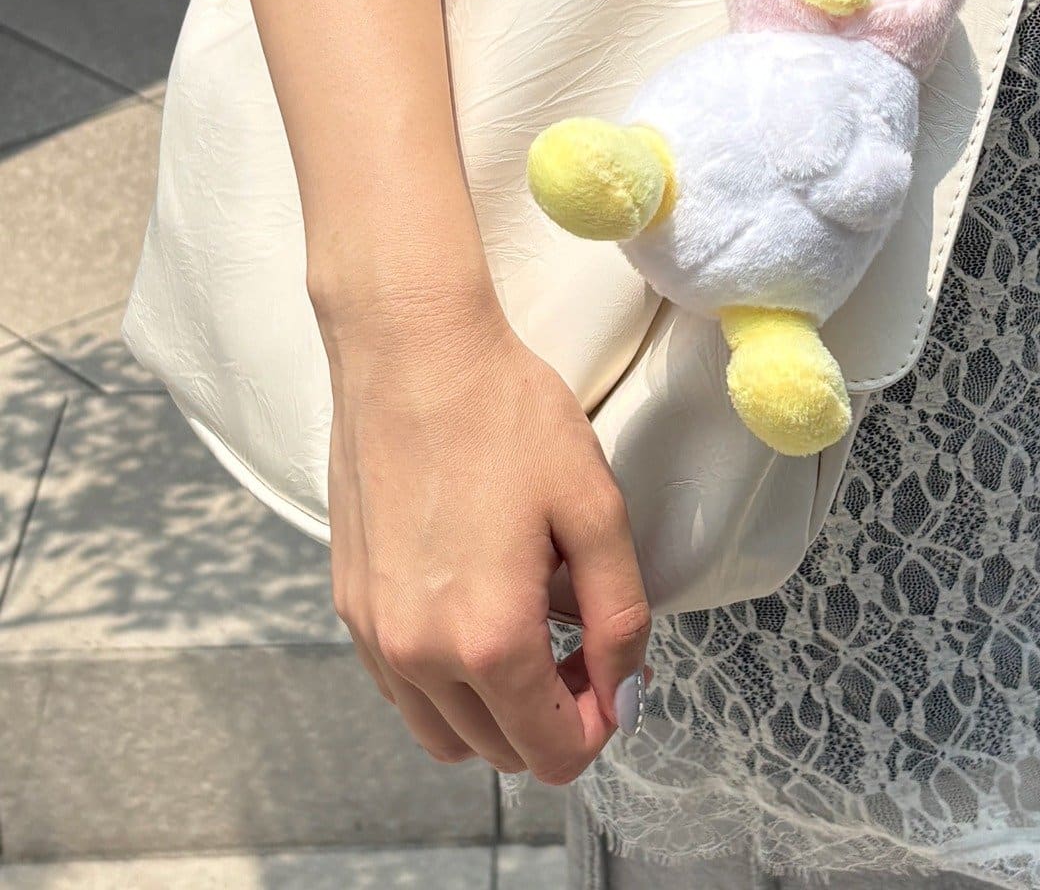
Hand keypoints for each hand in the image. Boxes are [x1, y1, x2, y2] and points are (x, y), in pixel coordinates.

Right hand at [316, 274, 650, 782]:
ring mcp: (373, 632)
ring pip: (443, 732)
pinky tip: (477, 610)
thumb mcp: (595, 510)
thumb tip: (623, 692)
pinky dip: (446, 681)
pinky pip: (402, 687)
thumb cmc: (507, 416)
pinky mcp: (350, 602)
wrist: (412, 352)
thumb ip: (619, 616)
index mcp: (488, 639)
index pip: (550, 752)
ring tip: (534, 633)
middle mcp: (418, 654)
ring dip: (496, 711)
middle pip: (498, 752)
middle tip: (586, 648)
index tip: (619, 677)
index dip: (601, 726)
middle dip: (554, 719)